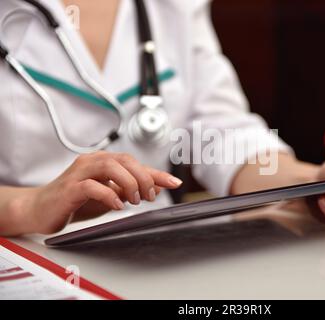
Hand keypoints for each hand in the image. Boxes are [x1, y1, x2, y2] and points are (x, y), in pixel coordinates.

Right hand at [18, 151, 182, 233]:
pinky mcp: (70, 188)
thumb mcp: (110, 195)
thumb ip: (130, 189)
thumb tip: (156, 187)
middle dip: (143, 178)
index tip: (175, 183)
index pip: (136, 163)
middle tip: (149, 196)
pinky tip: (117, 205)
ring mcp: (80, 173)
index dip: (157, 173)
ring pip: (110, 167)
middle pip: (126, 160)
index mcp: (104, 162)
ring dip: (129, 183)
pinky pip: (92, 186)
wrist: (40, 209)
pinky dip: (109, 195)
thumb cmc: (76, 201)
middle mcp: (92, 162)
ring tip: (135, 200)